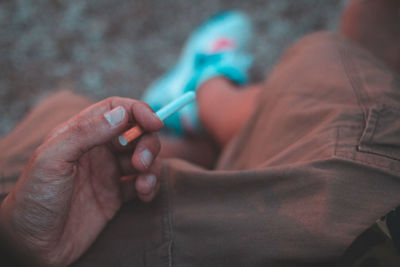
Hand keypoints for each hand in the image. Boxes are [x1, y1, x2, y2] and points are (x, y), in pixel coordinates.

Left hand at [0, 97, 162, 265]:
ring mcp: (108, 172)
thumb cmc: (34, 198)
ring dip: (152, 167)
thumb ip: (86, 132)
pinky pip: (143, 182)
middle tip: (141, 163)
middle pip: (136, 133)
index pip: (116, 109)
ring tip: (143, 184)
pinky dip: (151, 185)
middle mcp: (98, 150)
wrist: (33, 245)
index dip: (139, 111)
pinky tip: (144, 194)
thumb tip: (122, 113)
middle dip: (147, 144)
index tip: (155, 123)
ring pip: (144, 157)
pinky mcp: (117, 195)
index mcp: (80, 133)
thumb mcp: (52, 159)